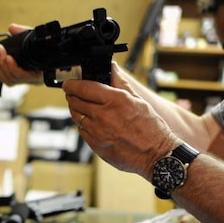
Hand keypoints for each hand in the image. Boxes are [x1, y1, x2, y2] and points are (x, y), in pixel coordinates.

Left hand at [0, 24, 82, 86]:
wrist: (52, 53)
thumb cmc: (45, 47)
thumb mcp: (36, 37)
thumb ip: (24, 32)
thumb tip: (12, 28)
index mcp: (40, 72)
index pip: (25, 76)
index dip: (14, 68)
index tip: (8, 57)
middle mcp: (32, 79)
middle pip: (14, 78)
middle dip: (3, 64)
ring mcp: (24, 81)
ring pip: (8, 80)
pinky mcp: (17, 79)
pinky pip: (5, 79)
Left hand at [63, 62, 177, 178]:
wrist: (155, 154)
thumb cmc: (150, 127)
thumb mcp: (138, 100)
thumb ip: (120, 83)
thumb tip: (112, 67)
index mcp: (115, 101)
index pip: (84, 88)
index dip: (72, 84)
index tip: (68, 83)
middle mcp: (103, 116)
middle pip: (75, 102)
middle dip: (72, 96)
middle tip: (73, 94)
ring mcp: (97, 132)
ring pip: (77, 117)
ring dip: (77, 110)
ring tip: (83, 108)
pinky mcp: (95, 145)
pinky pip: (82, 131)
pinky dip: (84, 125)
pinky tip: (93, 123)